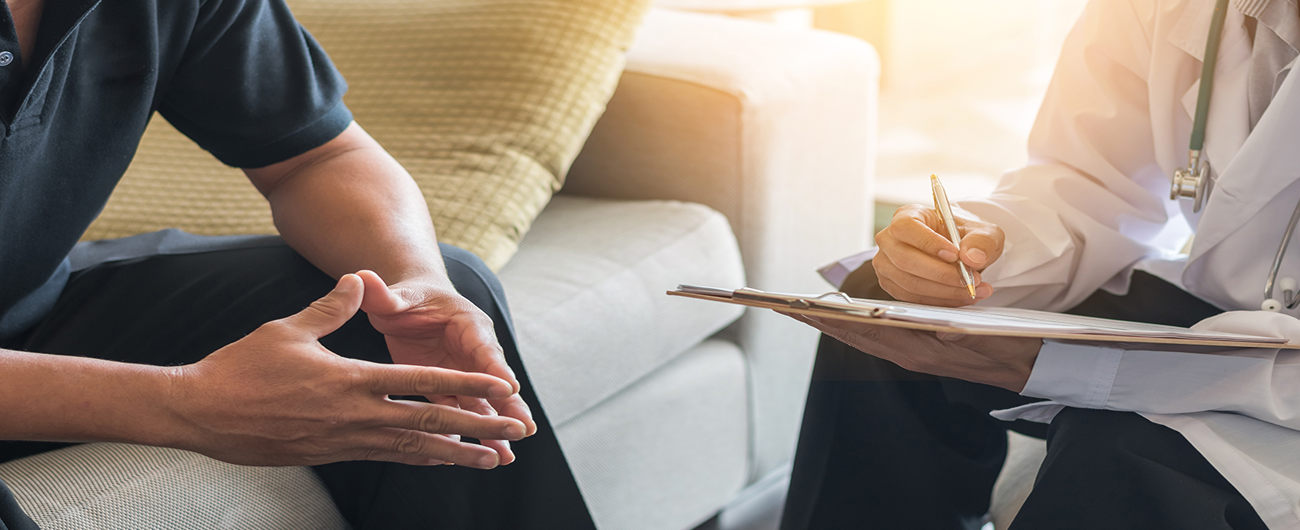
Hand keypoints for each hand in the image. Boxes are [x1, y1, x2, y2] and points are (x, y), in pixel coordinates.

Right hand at [164, 274, 527, 467]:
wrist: (200, 413)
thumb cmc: (241, 368)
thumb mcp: (290, 329)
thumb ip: (332, 307)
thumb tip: (358, 279)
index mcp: (352, 382)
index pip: (423, 384)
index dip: (468, 387)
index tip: (503, 391)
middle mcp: (357, 417)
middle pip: (431, 423)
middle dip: (480, 428)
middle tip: (518, 433)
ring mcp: (345, 441)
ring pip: (414, 449)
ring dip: (457, 453)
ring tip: (493, 459)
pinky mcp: (332, 454)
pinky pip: (388, 457)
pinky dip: (419, 458)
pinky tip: (438, 459)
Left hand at [356, 270, 533, 465]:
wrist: (410, 306)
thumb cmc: (407, 298)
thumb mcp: (396, 296)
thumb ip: (384, 294)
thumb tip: (362, 277)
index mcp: (467, 324)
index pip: (484, 347)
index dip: (496, 368)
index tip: (509, 388)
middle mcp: (474, 351)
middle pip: (495, 381)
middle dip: (510, 406)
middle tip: (525, 429)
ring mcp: (464, 373)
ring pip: (484, 404)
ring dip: (495, 428)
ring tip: (507, 456)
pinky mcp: (450, 389)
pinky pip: (465, 413)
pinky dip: (473, 434)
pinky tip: (482, 457)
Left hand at [790, 313, 1040, 391]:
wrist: (1029, 365)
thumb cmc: (1005, 344)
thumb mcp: (971, 331)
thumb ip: (934, 325)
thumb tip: (895, 317)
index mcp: (916, 351)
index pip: (861, 331)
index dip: (828, 317)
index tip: (797, 306)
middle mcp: (909, 355)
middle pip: (855, 335)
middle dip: (820, 320)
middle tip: (785, 307)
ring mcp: (913, 356)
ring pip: (865, 338)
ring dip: (835, 323)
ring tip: (805, 310)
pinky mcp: (920, 353)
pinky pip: (880, 340)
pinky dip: (859, 327)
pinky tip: (849, 319)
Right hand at [874, 204, 1004, 305]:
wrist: (959, 253)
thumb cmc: (964, 237)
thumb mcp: (982, 232)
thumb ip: (981, 241)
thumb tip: (972, 257)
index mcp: (906, 216)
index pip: (906, 227)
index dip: (928, 242)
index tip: (955, 255)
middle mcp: (889, 239)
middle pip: (905, 259)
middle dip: (940, 274)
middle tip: (969, 279)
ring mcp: (885, 263)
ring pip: (909, 283)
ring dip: (944, 291)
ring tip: (972, 289)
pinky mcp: (891, 284)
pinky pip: (912, 298)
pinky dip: (939, 300)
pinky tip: (960, 297)